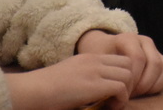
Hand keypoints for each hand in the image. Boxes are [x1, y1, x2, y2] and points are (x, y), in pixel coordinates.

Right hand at [5, 54, 134, 109]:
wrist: (32, 91)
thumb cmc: (46, 90)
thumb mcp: (70, 76)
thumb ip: (86, 77)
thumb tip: (100, 91)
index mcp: (89, 57)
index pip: (120, 59)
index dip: (123, 75)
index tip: (115, 91)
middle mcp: (94, 60)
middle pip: (129, 64)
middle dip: (130, 82)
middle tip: (118, 98)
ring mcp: (94, 71)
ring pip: (128, 75)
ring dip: (126, 91)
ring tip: (113, 104)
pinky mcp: (93, 85)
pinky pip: (121, 88)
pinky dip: (120, 100)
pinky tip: (108, 107)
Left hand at [76, 31, 162, 98]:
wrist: (105, 47)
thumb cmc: (100, 56)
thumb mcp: (97, 59)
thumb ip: (103, 70)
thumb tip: (110, 90)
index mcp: (128, 38)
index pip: (138, 58)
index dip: (133, 78)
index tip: (122, 91)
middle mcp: (144, 41)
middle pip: (154, 64)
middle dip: (143, 84)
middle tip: (130, 95)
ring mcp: (154, 49)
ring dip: (151, 86)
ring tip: (136, 93)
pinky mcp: (161, 57)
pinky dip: (159, 85)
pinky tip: (144, 91)